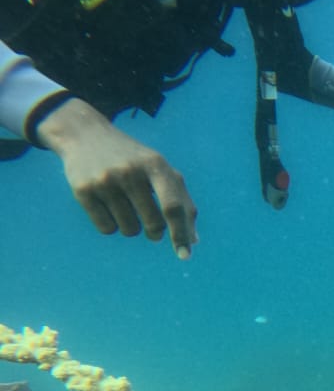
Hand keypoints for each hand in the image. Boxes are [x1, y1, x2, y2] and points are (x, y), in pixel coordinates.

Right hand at [36, 98, 197, 259]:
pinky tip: (106, 204)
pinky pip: (107, 228)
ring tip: (124, 203)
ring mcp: (105, 180)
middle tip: (149, 220)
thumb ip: (181, 200)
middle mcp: (130, 171)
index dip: (181, 233)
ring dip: (131, 226)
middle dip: (155, 230)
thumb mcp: (159, 169)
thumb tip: (193, 240)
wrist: (85, 135)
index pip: (173, 206)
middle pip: (153, 224)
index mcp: (155, 164)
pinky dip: (111, 225)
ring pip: (130, 230)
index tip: (184, 255)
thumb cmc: (133, 160)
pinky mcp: (83, 190)